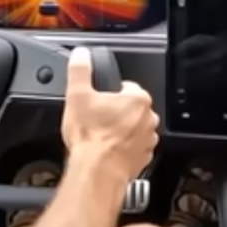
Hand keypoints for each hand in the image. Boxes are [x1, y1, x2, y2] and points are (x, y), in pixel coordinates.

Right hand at [60, 47, 158, 183]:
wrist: (97, 172)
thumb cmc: (90, 137)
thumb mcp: (77, 96)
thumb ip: (80, 70)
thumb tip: (81, 54)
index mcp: (137, 99)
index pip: (126, 87)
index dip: (109, 93)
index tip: (98, 102)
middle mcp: (148, 118)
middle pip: (131, 108)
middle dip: (116, 113)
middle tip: (96, 120)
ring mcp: (148, 139)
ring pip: (134, 128)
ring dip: (121, 131)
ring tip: (101, 137)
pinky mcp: (144, 158)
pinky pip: (134, 148)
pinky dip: (123, 149)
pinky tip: (107, 151)